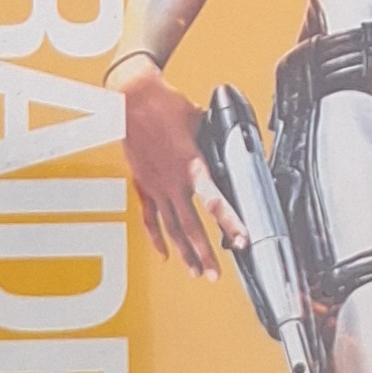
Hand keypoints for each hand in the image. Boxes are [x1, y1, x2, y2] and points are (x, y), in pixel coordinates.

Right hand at [115, 59, 233, 278]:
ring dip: (184, 252)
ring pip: (171, 227)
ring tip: (196, 272)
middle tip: (215, 275)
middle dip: (204, 253)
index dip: (228, 222)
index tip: (241, 239)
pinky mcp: (143, 184)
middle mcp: (172, 181)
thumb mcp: (199, 118)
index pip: (213, 200)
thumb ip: (214, 135)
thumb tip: (231, 138)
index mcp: (190, 164)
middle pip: (190, 226)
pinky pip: (150, 217)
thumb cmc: (164, 104)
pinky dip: (157, 237)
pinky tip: (165, 254)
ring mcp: (155, 185)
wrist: (130, 97)